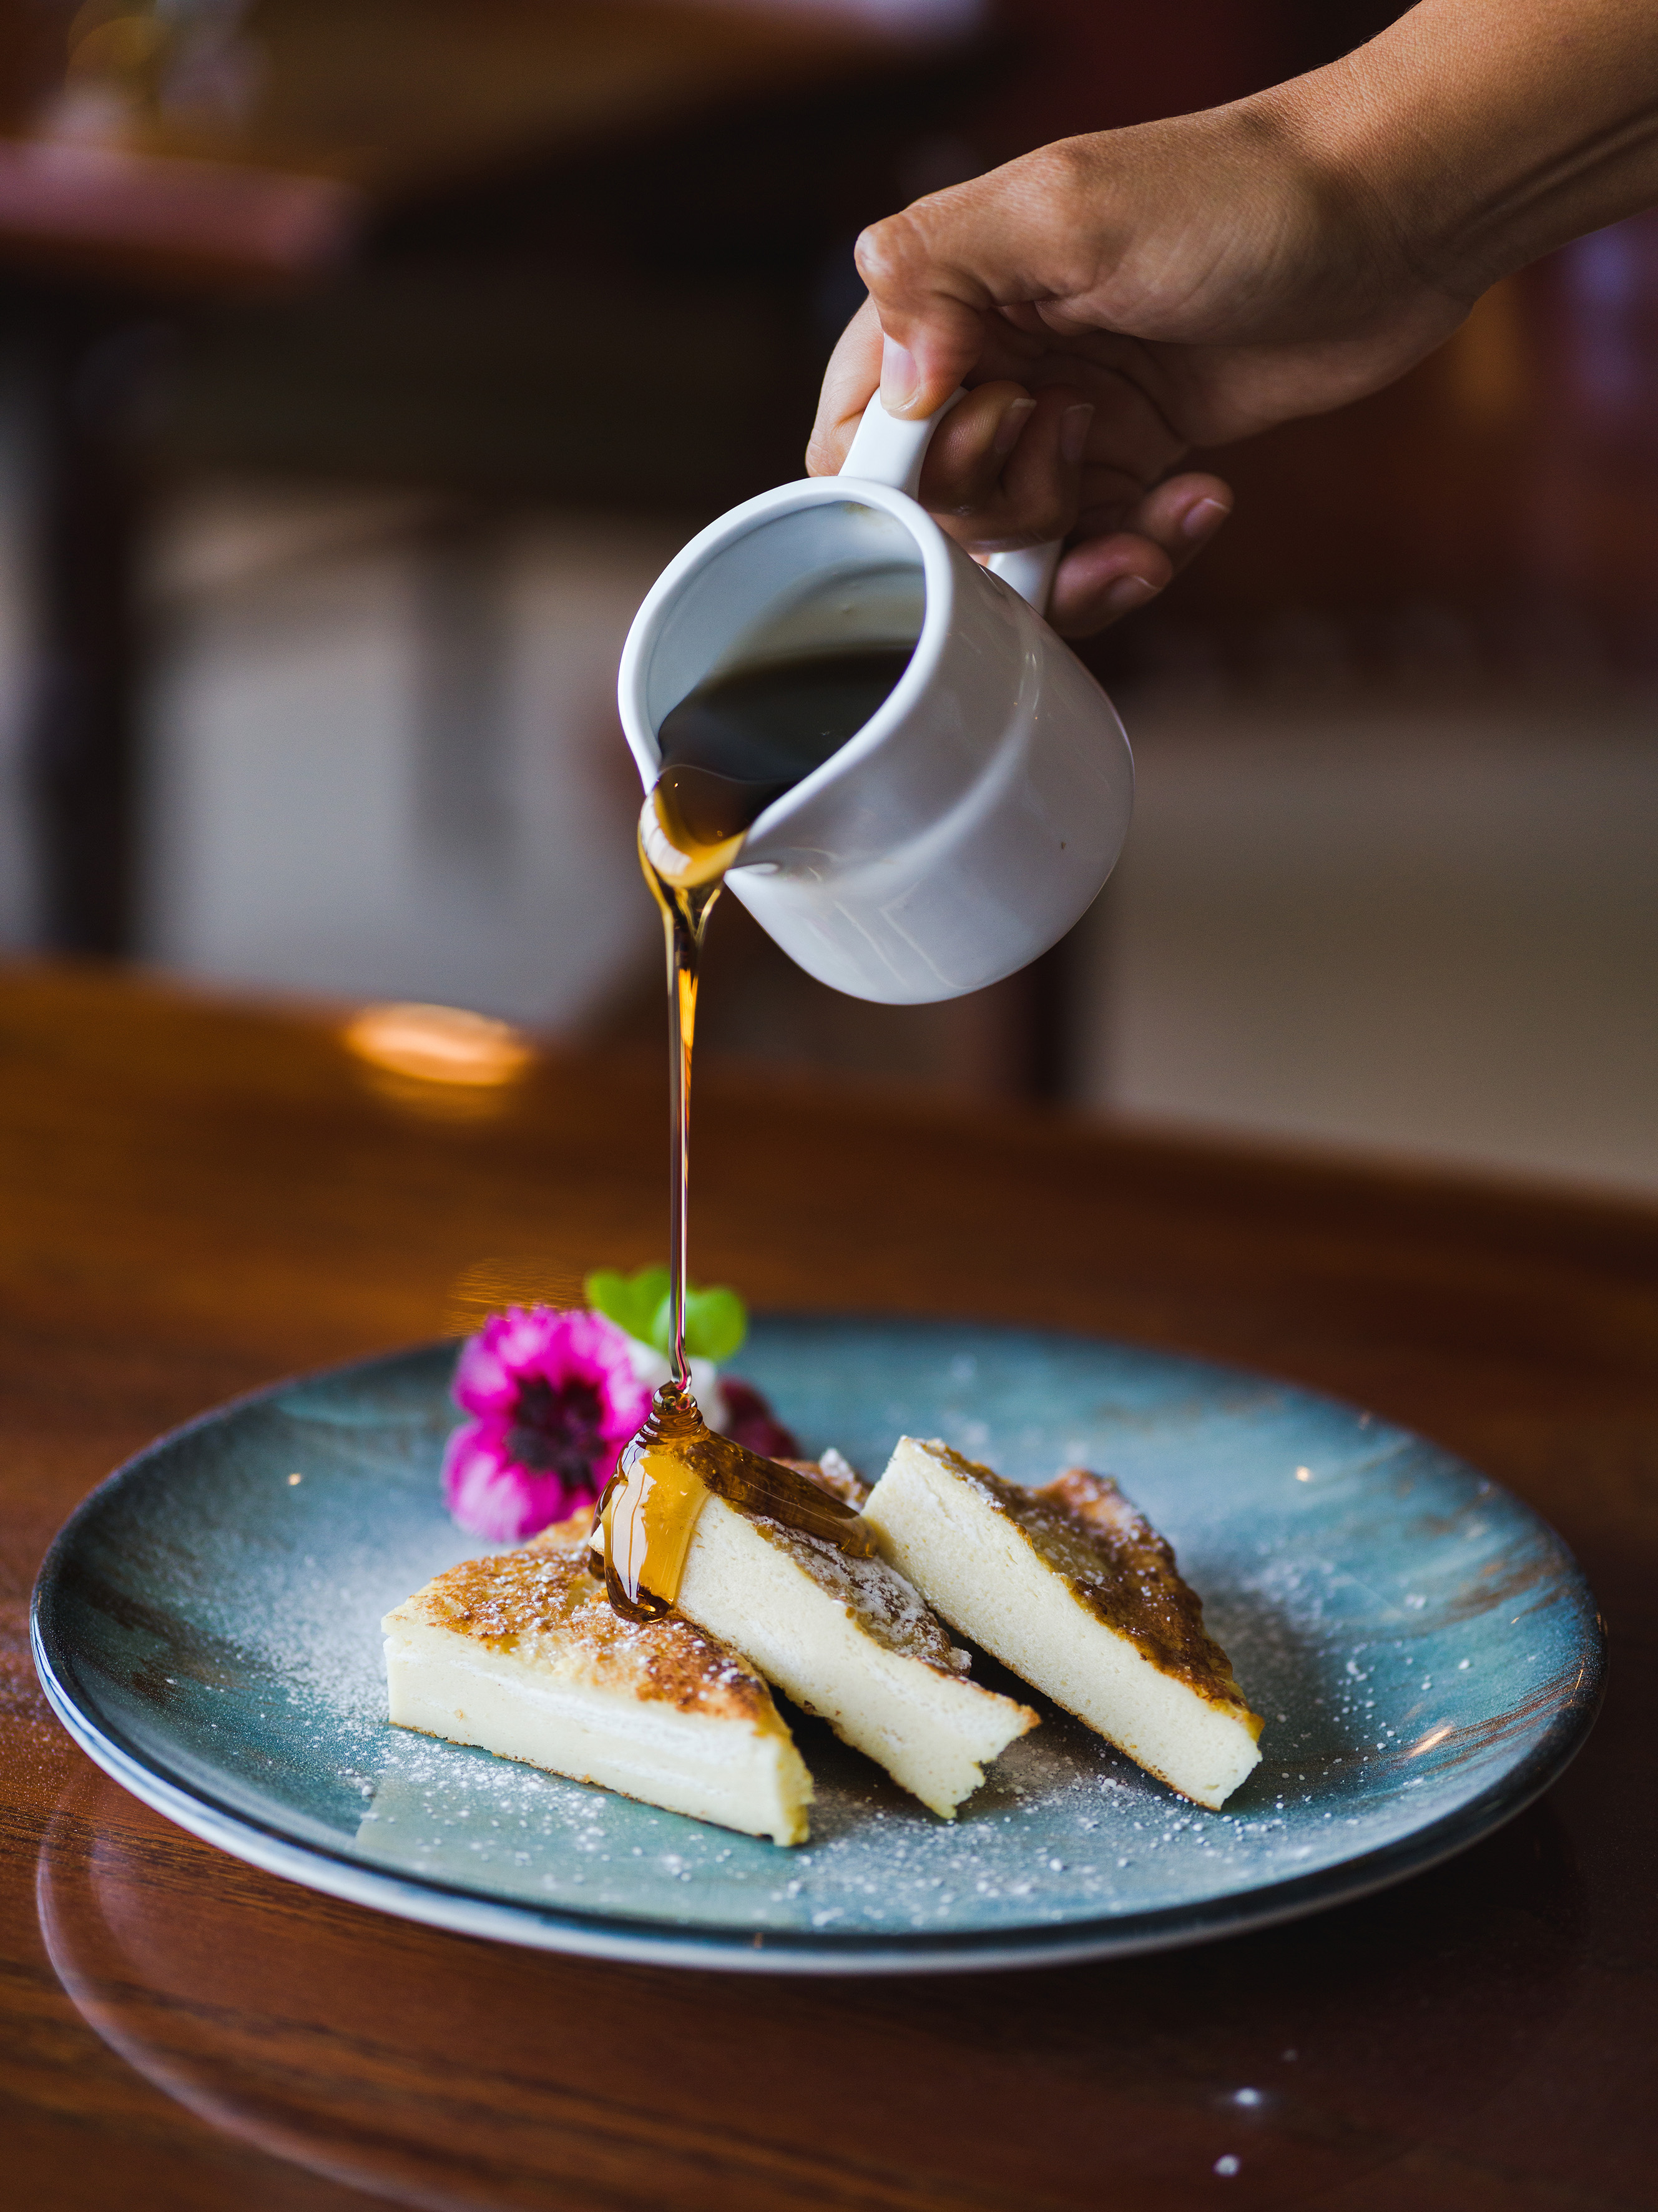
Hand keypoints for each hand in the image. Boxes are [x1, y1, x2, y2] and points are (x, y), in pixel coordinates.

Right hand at [807, 93, 1470, 636]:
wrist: (1394, 214)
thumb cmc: (1240, 191)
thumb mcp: (1069, 210)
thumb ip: (945, 274)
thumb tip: (890, 380)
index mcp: (951, 295)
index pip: (856, 431)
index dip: (905, 473)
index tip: (990, 436)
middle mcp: (995, 362)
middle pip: (936, 511)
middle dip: (1005, 513)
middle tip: (1078, 441)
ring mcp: (1065, 416)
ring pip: (1017, 549)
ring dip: (1078, 560)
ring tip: (1151, 519)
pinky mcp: (1135, 459)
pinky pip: (1099, 549)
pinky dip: (1142, 551)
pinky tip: (1200, 502)